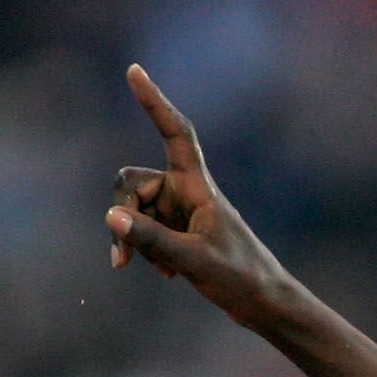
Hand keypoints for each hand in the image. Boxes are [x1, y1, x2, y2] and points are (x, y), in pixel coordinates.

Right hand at [106, 65, 292, 327]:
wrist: (265, 305)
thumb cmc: (240, 278)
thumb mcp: (192, 259)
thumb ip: (151, 238)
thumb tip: (111, 215)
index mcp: (198, 186)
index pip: (175, 133)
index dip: (154, 102)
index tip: (135, 70)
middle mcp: (187, 191)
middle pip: (133, 183)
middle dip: (124, 215)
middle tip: (123, 258)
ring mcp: (181, 211)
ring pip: (134, 210)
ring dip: (137, 240)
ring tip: (161, 270)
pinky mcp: (180, 230)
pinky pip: (144, 229)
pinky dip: (146, 250)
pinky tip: (166, 275)